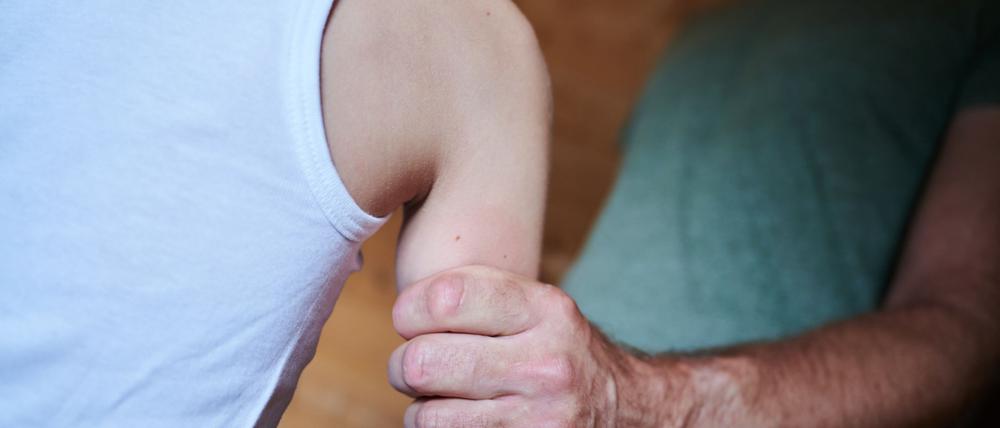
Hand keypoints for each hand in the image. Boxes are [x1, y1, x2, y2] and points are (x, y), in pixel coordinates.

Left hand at [388, 265, 648, 426]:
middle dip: (404, 364)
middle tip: (413, 364)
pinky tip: (460, 419)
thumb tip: (405, 309)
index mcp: (545, 311)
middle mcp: (546, 365)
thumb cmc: (559, 351)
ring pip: (426, 415)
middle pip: (423, 361)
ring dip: (420, 408)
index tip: (409, 319)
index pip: (446, 298)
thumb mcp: (538, 307)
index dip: (408, 310)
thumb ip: (479, 295)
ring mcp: (539, 419)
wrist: (626, 410)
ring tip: (439, 397)